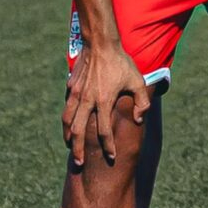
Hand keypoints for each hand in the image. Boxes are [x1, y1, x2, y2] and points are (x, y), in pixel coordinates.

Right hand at [63, 43, 152, 165]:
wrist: (100, 44)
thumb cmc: (121, 63)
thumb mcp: (137, 81)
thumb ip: (141, 102)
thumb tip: (138, 120)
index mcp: (104, 100)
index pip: (104, 131)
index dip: (108, 146)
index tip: (111, 157)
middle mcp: (87, 100)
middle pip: (78, 131)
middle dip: (78, 149)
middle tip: (79, 163)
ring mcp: (76, 94)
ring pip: (67, 121)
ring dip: (68, 136)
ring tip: (70, 148)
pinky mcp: (70, 88)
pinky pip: (67, 108)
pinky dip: (66, 120)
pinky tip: (69, 126)